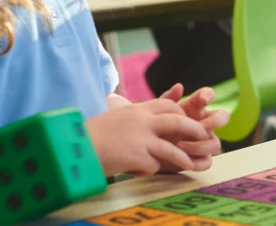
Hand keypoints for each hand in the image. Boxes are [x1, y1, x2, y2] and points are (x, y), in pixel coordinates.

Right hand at [86, 98, 210, 176]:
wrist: (71, 147)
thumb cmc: (87, 135)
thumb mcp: (114, 118)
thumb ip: (132, 119)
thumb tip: (143, 124)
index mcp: (136, 109)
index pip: (166, 105)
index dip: (179, 112)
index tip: (185, 120)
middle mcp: (142, 121)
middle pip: (177, 121)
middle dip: (193, 129)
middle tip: (203, 136)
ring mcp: (141, 139)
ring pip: (172, 148)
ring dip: (183, 157)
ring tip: (191, 164)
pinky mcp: (137, 156)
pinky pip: (153, 165)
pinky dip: (150, 170)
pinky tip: (138, 171)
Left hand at [157, 84, 230, 171]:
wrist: (147, 149)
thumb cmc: (156, 127)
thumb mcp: (158, 113)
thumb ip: (167, 100)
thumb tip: (179, 87)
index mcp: (194, 108)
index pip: (208, 96)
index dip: (209, 95)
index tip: (203, 99)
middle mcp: (203, 124)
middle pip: (222, 117)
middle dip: (216, 121)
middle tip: (201, 127)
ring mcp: (203, 142)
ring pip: (216, 144)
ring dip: (200, 145)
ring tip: (180, 145)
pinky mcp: (199, 159)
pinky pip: (207, 162)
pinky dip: (197, 162)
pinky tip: (184, 161)